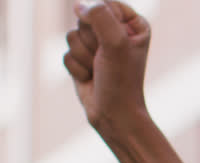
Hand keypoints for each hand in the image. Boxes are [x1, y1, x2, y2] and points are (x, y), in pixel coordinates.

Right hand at [63, 1, 151, 136]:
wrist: (114, 115)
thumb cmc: (121, 80)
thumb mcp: (115, 43)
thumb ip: (99, 16)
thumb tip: (78, 5)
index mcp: (134, 24)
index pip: (105, 3)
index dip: (101, 22)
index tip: (112, 43)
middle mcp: (116, 32)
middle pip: (85, 18)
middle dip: (91, 41)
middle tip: (104, 59)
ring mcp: (98, 46)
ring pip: (71, 35)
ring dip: (83, 56)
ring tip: (98, 70)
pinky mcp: (83, 59)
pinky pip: (66, 53)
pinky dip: (76, 67)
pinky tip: (90, 78)